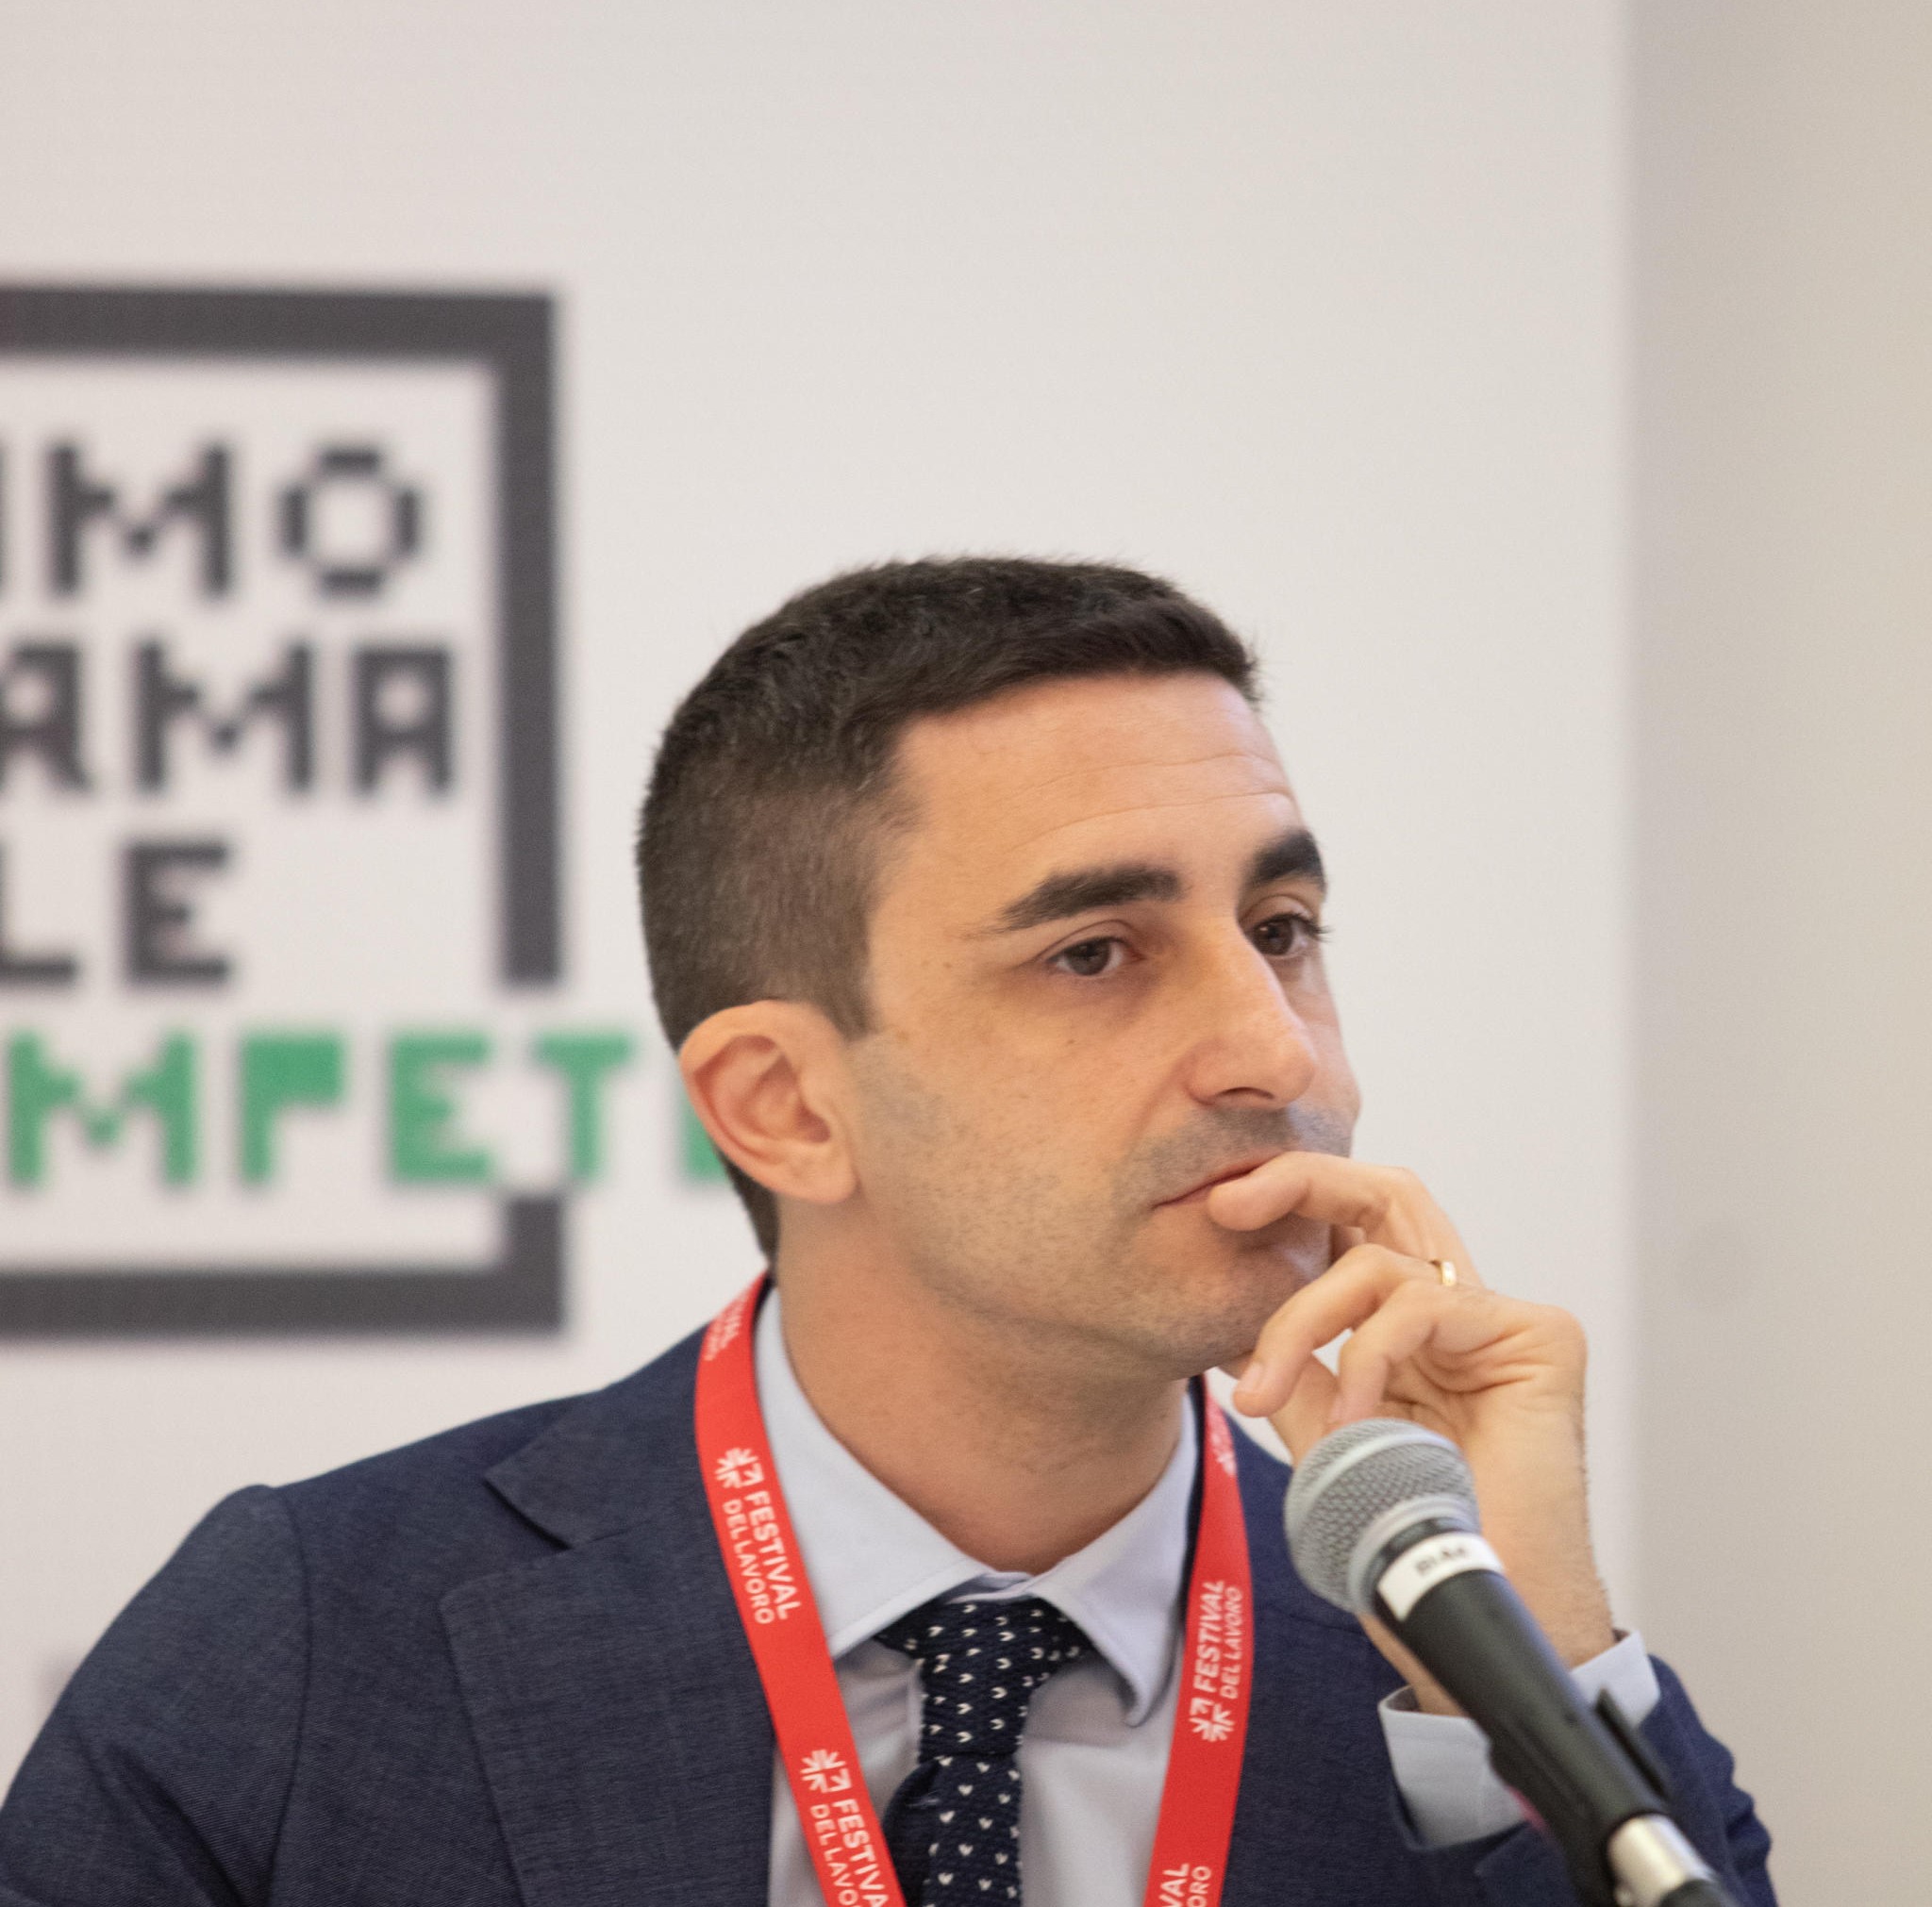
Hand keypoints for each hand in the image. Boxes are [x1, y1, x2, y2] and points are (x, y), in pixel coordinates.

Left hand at [1212, 1154, 1613, 1712]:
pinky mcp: (1541, 1338)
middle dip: (1298, 1182)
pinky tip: (1352, 1420)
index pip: (1356, 1225)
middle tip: (1227, 1205)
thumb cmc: (1406, 1540)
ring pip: (1377, 1261)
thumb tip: (1229, 1319)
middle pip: (1385, 1195)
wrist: (1471, 1613)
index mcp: (1413, 1328)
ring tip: (1268, 1397)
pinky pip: (1425, 1304)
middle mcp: (1462, 1311)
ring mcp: (1504, 1320)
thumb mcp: (1324, 1435)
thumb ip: (1295, 1371)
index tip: (1217, 1212)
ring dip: (1302, 1321)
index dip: (1292, 1198)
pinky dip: (1369, 1356)